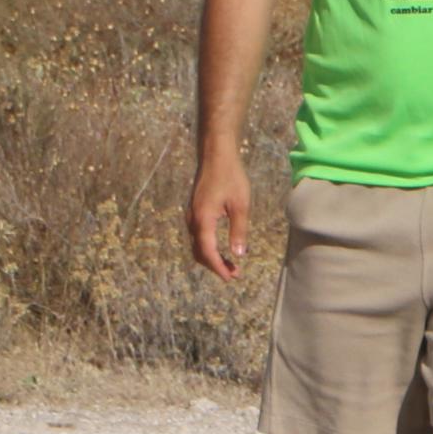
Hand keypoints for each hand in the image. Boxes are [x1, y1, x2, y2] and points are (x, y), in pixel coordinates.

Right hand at [188, 154, 250, 282]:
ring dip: (212, 258)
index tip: (230, 278)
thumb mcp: (240, 205)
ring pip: (197, 245)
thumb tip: (238, 254)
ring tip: (231, 265)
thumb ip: (239, 230)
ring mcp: (192, 215)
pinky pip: (198, 236)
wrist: (216, 155)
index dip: (218, 268)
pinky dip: (208, 247)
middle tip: (234, 274)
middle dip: (216, 266)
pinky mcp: (195, 211)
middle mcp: (193, 220)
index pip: (207, 252)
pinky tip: (222, 248)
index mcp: (203, 220)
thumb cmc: (231, 177)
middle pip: (200, 252)